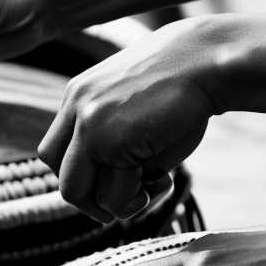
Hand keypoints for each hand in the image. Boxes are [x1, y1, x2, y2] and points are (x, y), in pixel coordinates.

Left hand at [39, 18, 223, 222]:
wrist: (209, 61)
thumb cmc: (186, 87)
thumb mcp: (138, 110)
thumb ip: (115, 141)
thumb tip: (112, 198)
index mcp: (79, 96)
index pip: (56, 151)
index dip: (82, 178)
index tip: (115, 187)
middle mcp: (76, 107)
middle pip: (60, 175)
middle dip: (91, 201)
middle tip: (130, 200)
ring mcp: (88, 125)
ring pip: (76, 193)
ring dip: (119, 204)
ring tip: (155, 186)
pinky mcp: (108, 141)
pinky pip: (113, 197)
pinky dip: (139, 200)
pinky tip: (165, 180)